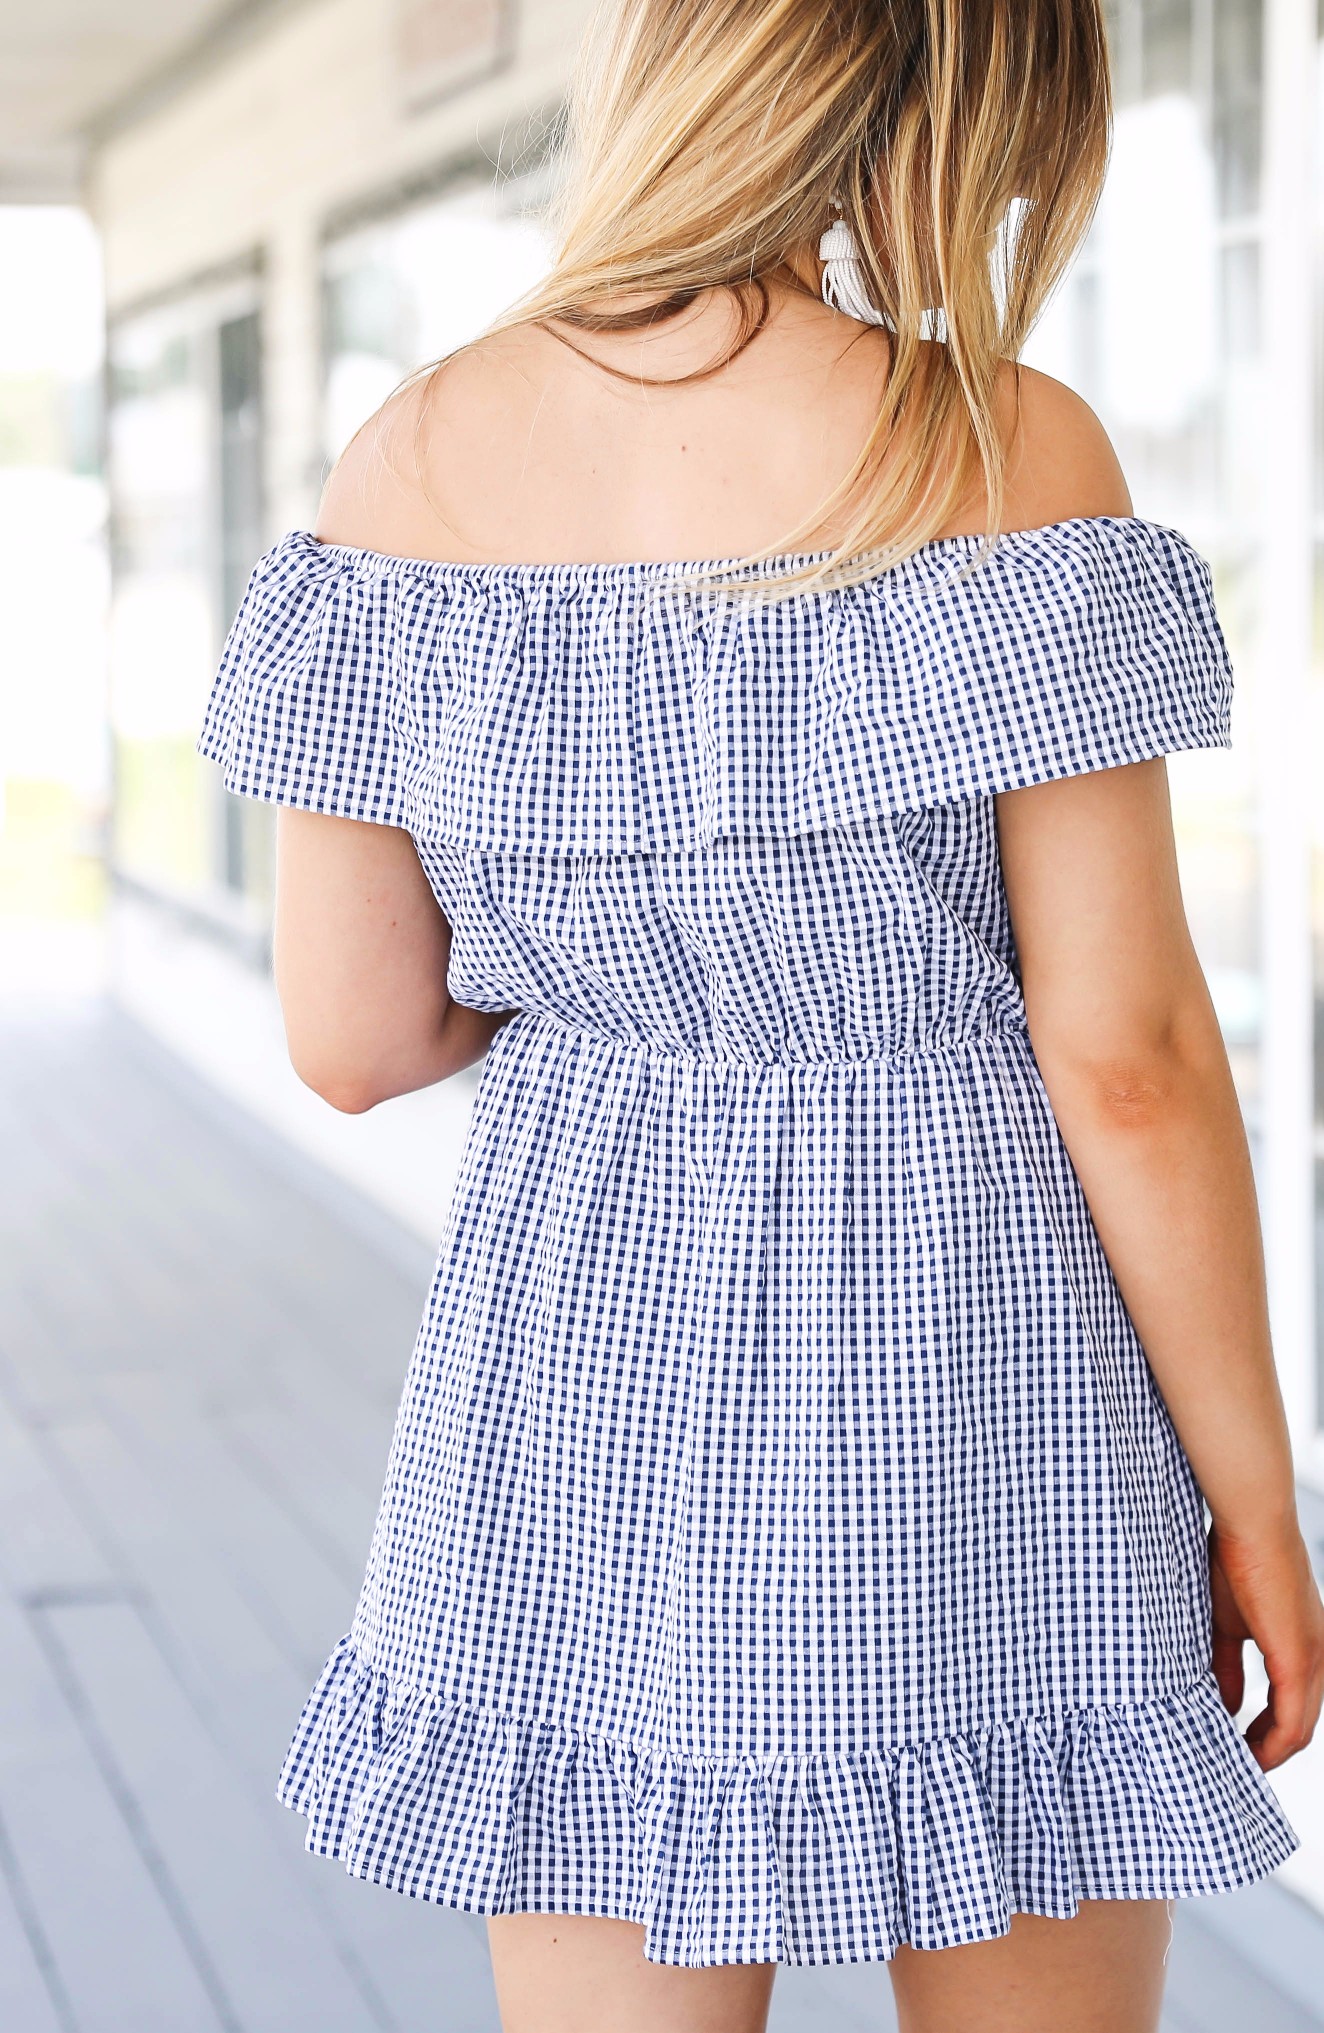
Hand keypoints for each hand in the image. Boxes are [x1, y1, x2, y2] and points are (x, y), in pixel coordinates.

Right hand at [1207, 1514, 1323, 1770]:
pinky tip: (1248, 1753)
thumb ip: (1228, 1665)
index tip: (1237, 1742)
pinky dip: (1271, 1745)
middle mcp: (1319, 1657)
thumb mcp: (1227, 1623)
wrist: (1251, 1525)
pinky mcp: (1300, 1662)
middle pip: (1300, 1724)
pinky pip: (1292, 1722)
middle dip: (1267, 1749)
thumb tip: (1227, 1702)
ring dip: (1269, 1753)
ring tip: (1237, 1764)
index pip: (1293, 1703)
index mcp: (1303, 1645)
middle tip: (1235, 1762)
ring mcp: (1314, 1661)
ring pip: (1300, 1729)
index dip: (1266, 1730)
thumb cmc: (1236, 1560)